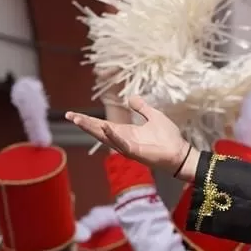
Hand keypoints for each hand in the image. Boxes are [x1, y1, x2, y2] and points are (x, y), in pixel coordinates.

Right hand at [64, 95, 191, 177]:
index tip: (72, 114)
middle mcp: (122, 140)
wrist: (180, 152)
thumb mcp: (153, 116)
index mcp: (125, 132)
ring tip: (78, 120)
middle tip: (69, 116)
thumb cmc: (168, 137)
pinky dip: (112, 136)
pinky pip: (121, 143)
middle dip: (84, 124)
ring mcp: (127, 147)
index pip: (102, 125)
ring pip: (105, 137)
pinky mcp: (135, 152)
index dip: (88, 120)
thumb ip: (142, 108)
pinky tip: (104, 127)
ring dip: (92, 129)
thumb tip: (130, 98)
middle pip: (98, 131)